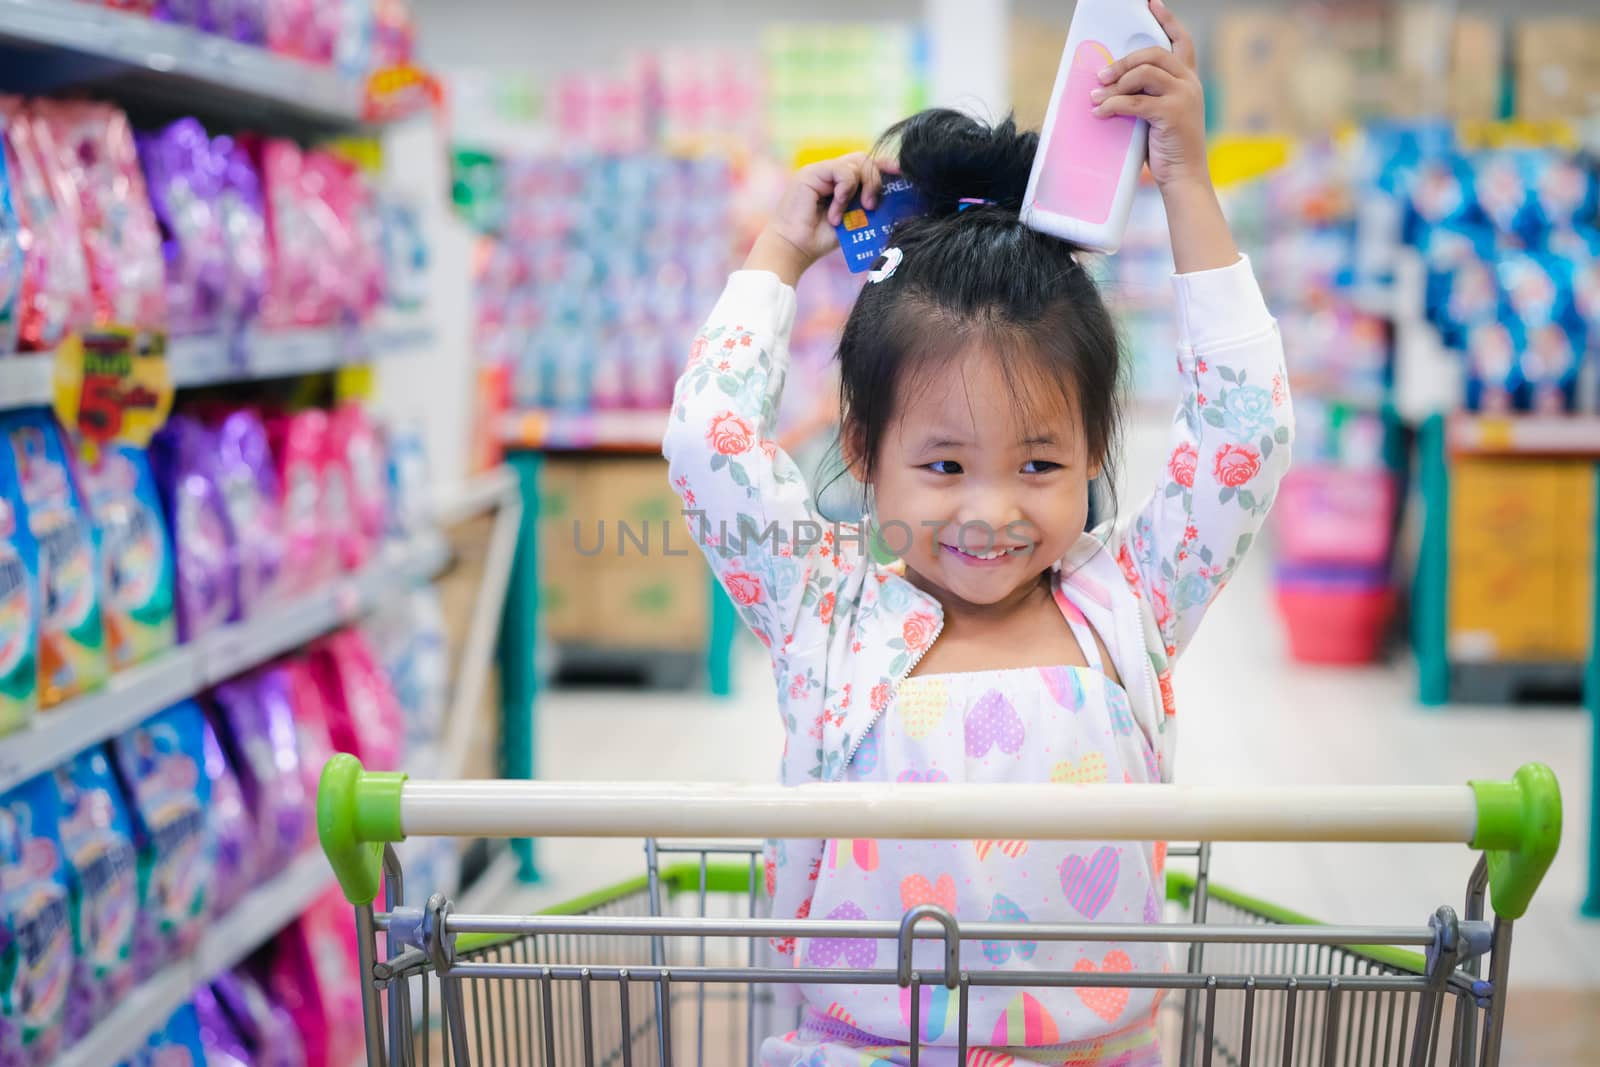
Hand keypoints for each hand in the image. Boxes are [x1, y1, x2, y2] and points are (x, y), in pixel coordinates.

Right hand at [749, 153, 892, 284]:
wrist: (795, 248)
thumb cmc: (821, 239)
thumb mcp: (854, 220)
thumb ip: (869, 205)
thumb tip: (897, 198)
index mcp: (841, 182)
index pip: (867, 165)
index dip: (886, 166)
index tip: (903, 174)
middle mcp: (831, 173)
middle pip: (865, 159)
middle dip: (876, 179)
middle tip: (872, 206)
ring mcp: (822, 171)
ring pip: (857, 163)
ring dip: (862, 188)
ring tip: (854, 212)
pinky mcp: (812, 172)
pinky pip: (841, 172)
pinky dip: (845, 192)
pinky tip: (835, 212)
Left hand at [1089, 0, 1208, 193]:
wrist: (1184, 177)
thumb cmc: (1167, 147)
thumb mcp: (1159, 114)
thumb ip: (1146, 94)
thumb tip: (1110, 84)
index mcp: (1189, 80)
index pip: (1181, 40)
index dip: (1166, 20)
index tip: (1151, 3)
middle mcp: (1190, 83)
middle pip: (1152, 54)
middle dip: (1122, 62)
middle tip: (1101, 75)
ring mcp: (1183, 97)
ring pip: (1143, 73)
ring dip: (1115, 83)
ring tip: (1096, 95)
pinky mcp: (1172, 113)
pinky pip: (1134, 102)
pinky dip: (1113, 105)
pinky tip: (1100, 111)